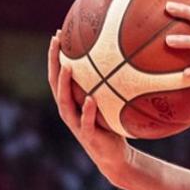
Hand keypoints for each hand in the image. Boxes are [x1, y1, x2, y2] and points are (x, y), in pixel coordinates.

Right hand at [47, 33, 131, 179]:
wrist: (116, 156)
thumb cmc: (115, 125)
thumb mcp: (114, 102)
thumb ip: (116, 84)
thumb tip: (135, 58)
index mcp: (72, 100)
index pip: (59, 74)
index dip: (56, 55)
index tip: (58, 33)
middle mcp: (69, 110)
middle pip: (55, 83)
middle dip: (54, 62)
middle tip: (56, 41)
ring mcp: (76, 123)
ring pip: (65, 102)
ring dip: (65, 84)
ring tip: (68, 67)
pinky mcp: (88, 136)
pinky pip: (86, 121)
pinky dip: (87, 111)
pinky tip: (90, 99)